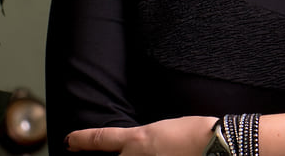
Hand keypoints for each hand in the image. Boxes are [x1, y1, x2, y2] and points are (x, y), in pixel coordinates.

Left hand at [65, 116, 217, 154]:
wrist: (215, 145)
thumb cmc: (195, 132)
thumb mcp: (162, 130)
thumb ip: (143, 140)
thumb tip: (137, 146)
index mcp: (137, 140)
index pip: (100, 139)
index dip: (81, 141)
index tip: (69, 142)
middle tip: (93, 155)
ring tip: (128, 155)